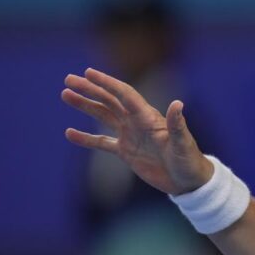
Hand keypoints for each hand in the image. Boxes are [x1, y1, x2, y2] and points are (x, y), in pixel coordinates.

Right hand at [62, 67, 213, 195]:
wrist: (188, 181)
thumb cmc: (189, 160)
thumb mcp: (183, 143)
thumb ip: (177, 124)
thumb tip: (178, 103)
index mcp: (149, 117)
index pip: (125, 95)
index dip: (107, 83)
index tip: (88, 73)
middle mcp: (137, 122)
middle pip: (110, 100)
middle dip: (90, 89)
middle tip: (68, 79)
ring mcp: (131, 136)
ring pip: (103, 116)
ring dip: (85, 105)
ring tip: (65, 95)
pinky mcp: (126, 152)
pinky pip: (102, 142)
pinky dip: (86, 138)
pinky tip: (70, 133)